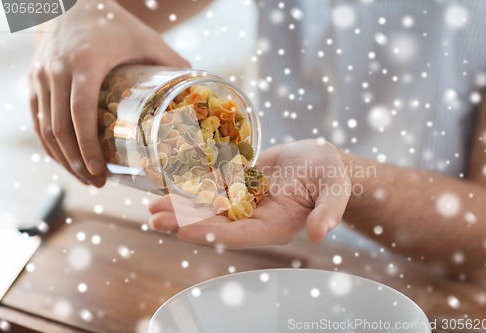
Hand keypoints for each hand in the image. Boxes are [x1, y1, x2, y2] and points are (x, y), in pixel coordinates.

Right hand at [29, 0, 188, 185]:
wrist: (71, 3)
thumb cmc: (113, 22)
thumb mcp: (146, 39)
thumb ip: (172, 62)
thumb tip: (197, 90)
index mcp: (85, 63)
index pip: (80, 112)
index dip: (87, 146)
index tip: (99, 171)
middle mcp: (57, 71)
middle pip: (60, 128)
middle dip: (77, 162)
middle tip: (97, 182)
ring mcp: (41, 77)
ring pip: (45, 128)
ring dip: (62, 158)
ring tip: (84, 178)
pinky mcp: (33, 81)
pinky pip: (36, 119)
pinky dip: (49, 144)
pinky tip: (64, 159)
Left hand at [148, 139, 350, 248]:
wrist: (321, 162)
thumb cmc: (332, 176)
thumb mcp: (334, 191)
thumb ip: (328, 212)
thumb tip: (320, 234)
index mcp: (276, 225)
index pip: (241, 234)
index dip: (214, 233)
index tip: (185, 231)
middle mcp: (255, 217)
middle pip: (216, 223)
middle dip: (184, 221)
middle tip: (154, 220)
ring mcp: (245, 202)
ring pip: (208, 206)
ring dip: (180, 206)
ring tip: (151, 206)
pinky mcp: (238, 184)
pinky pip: (212, 185)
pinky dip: (190, 185)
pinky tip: (167, 183)